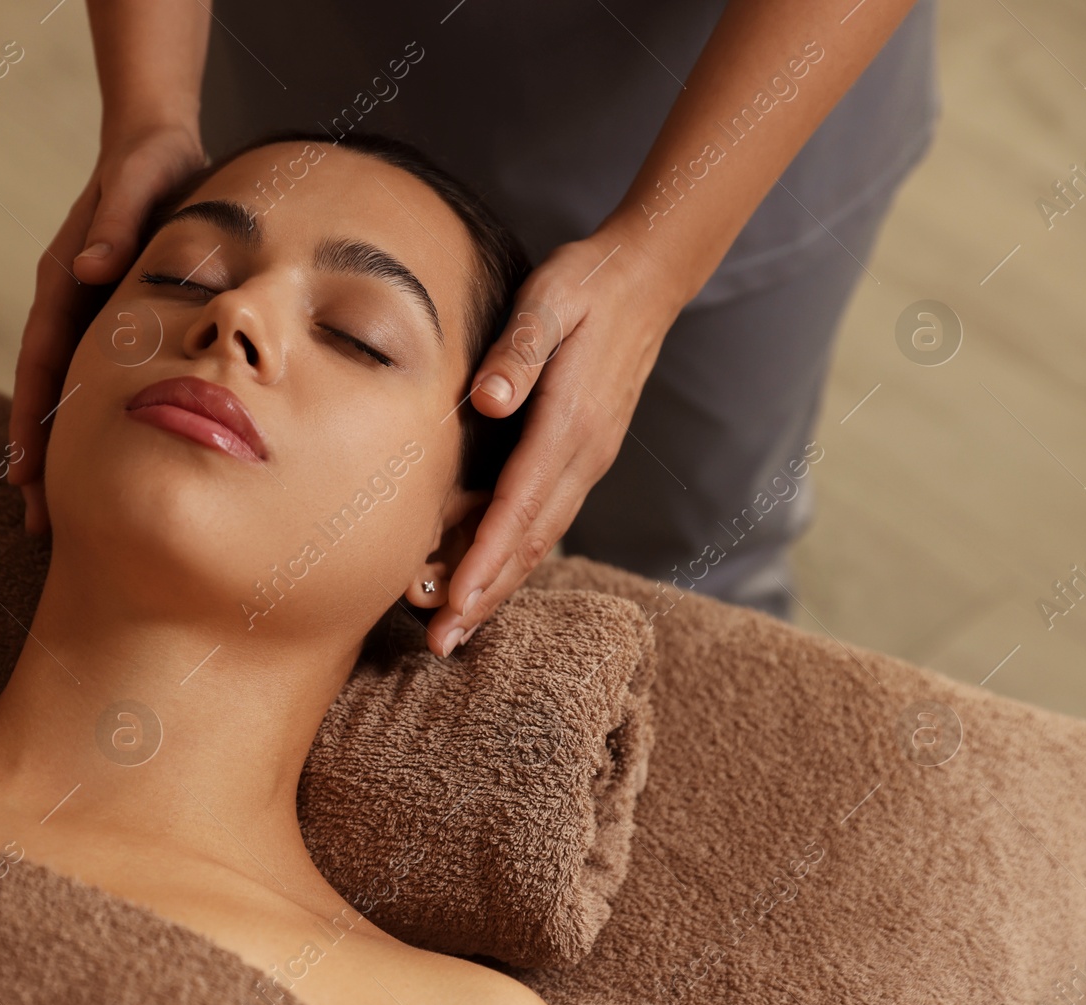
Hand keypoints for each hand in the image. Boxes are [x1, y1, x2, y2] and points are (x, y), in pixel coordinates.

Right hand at [9, 123, 206, 535]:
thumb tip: (94, 268)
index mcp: (65, 280)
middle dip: (39, 459)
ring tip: (58, 517)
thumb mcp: (136, 182)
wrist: (157, 144)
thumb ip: (115, 222)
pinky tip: (103, 468)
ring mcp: (87, 316)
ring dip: (61, 453)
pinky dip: (92, 425)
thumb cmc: (150, 162)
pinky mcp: (112, 321)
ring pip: (68, 395)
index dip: (32, 420)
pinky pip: (97, 381)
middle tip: (39, 527)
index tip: (27, 475)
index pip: (40, 362)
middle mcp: (67, 304)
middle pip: (46, 393)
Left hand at [427, 215, 687, 656]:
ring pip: (538, 539)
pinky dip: (510, 556)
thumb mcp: (548, 300)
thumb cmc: (585, 284)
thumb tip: (487, 399)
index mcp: (571, 424)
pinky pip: (542, 519)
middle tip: (440, 644)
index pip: (520, 504)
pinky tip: (480, 577)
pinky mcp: (581, 458)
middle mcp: (584, 455)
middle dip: (485, 595)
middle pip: (530, 540)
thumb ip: (517, 350)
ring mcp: (587, 461)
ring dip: (496, 586)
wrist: (645, 279)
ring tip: (453, 628)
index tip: (455, 600)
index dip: (485, 557)